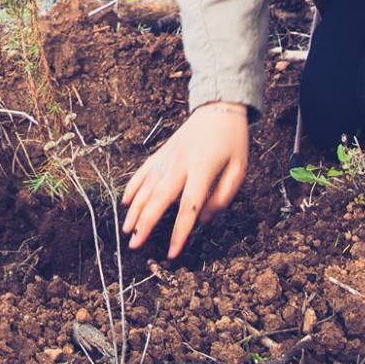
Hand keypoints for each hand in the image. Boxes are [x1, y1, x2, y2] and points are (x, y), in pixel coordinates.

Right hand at [121, 101, 248, 258]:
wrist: (218, 109)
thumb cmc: (232, 142)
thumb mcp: (238, 169)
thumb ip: (223, 196)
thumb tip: (203, 218)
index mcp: (202, 169)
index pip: (189, 206)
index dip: (180, 231)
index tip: (172, 253)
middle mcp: (180, 164)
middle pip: (160, 198)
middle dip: (146, 223)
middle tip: (135, 244)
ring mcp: (167, 157)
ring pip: (147, 186)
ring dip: (136, 209)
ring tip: (127, 230)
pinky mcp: (161, 152)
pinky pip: (143, 171)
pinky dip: (133, 187)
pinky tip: (126, 202)